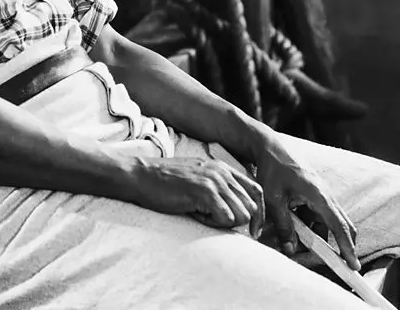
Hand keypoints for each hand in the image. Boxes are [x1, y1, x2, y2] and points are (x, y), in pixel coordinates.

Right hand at [125, 156, 264, 235]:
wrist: (141, 176)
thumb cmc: (165, 182)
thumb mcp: (198, 179)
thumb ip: (218, 189)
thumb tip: (236, 212)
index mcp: (223, 168)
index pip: (257, 191)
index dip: (259, 213)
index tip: (253, 231)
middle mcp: (223, 172)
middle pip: (252, 207)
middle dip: (236, 220)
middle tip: (211, 218)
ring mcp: (215, 181)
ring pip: (241, 215)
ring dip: (223, 222)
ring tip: (201, 214)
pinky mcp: (205, 191)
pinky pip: (226, 219)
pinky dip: (212, 223)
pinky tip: (195, 214)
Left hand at [253, 134, 359, 269]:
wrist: (270, 147)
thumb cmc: (272, 169)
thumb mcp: (274, 199)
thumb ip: (283, 225)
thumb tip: (291, 250)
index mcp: (319, 195)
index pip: (338, 226)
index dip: (346, 247)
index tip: (353, 265)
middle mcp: (325, 195)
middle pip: (341, 225)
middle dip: (341, 245)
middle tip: (339, 265)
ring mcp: (322, 194)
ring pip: (328, 222)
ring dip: (319, 236)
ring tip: (300, 244)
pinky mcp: (316, 194)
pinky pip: (319, 215)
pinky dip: (311, 226)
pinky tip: (296, 228)